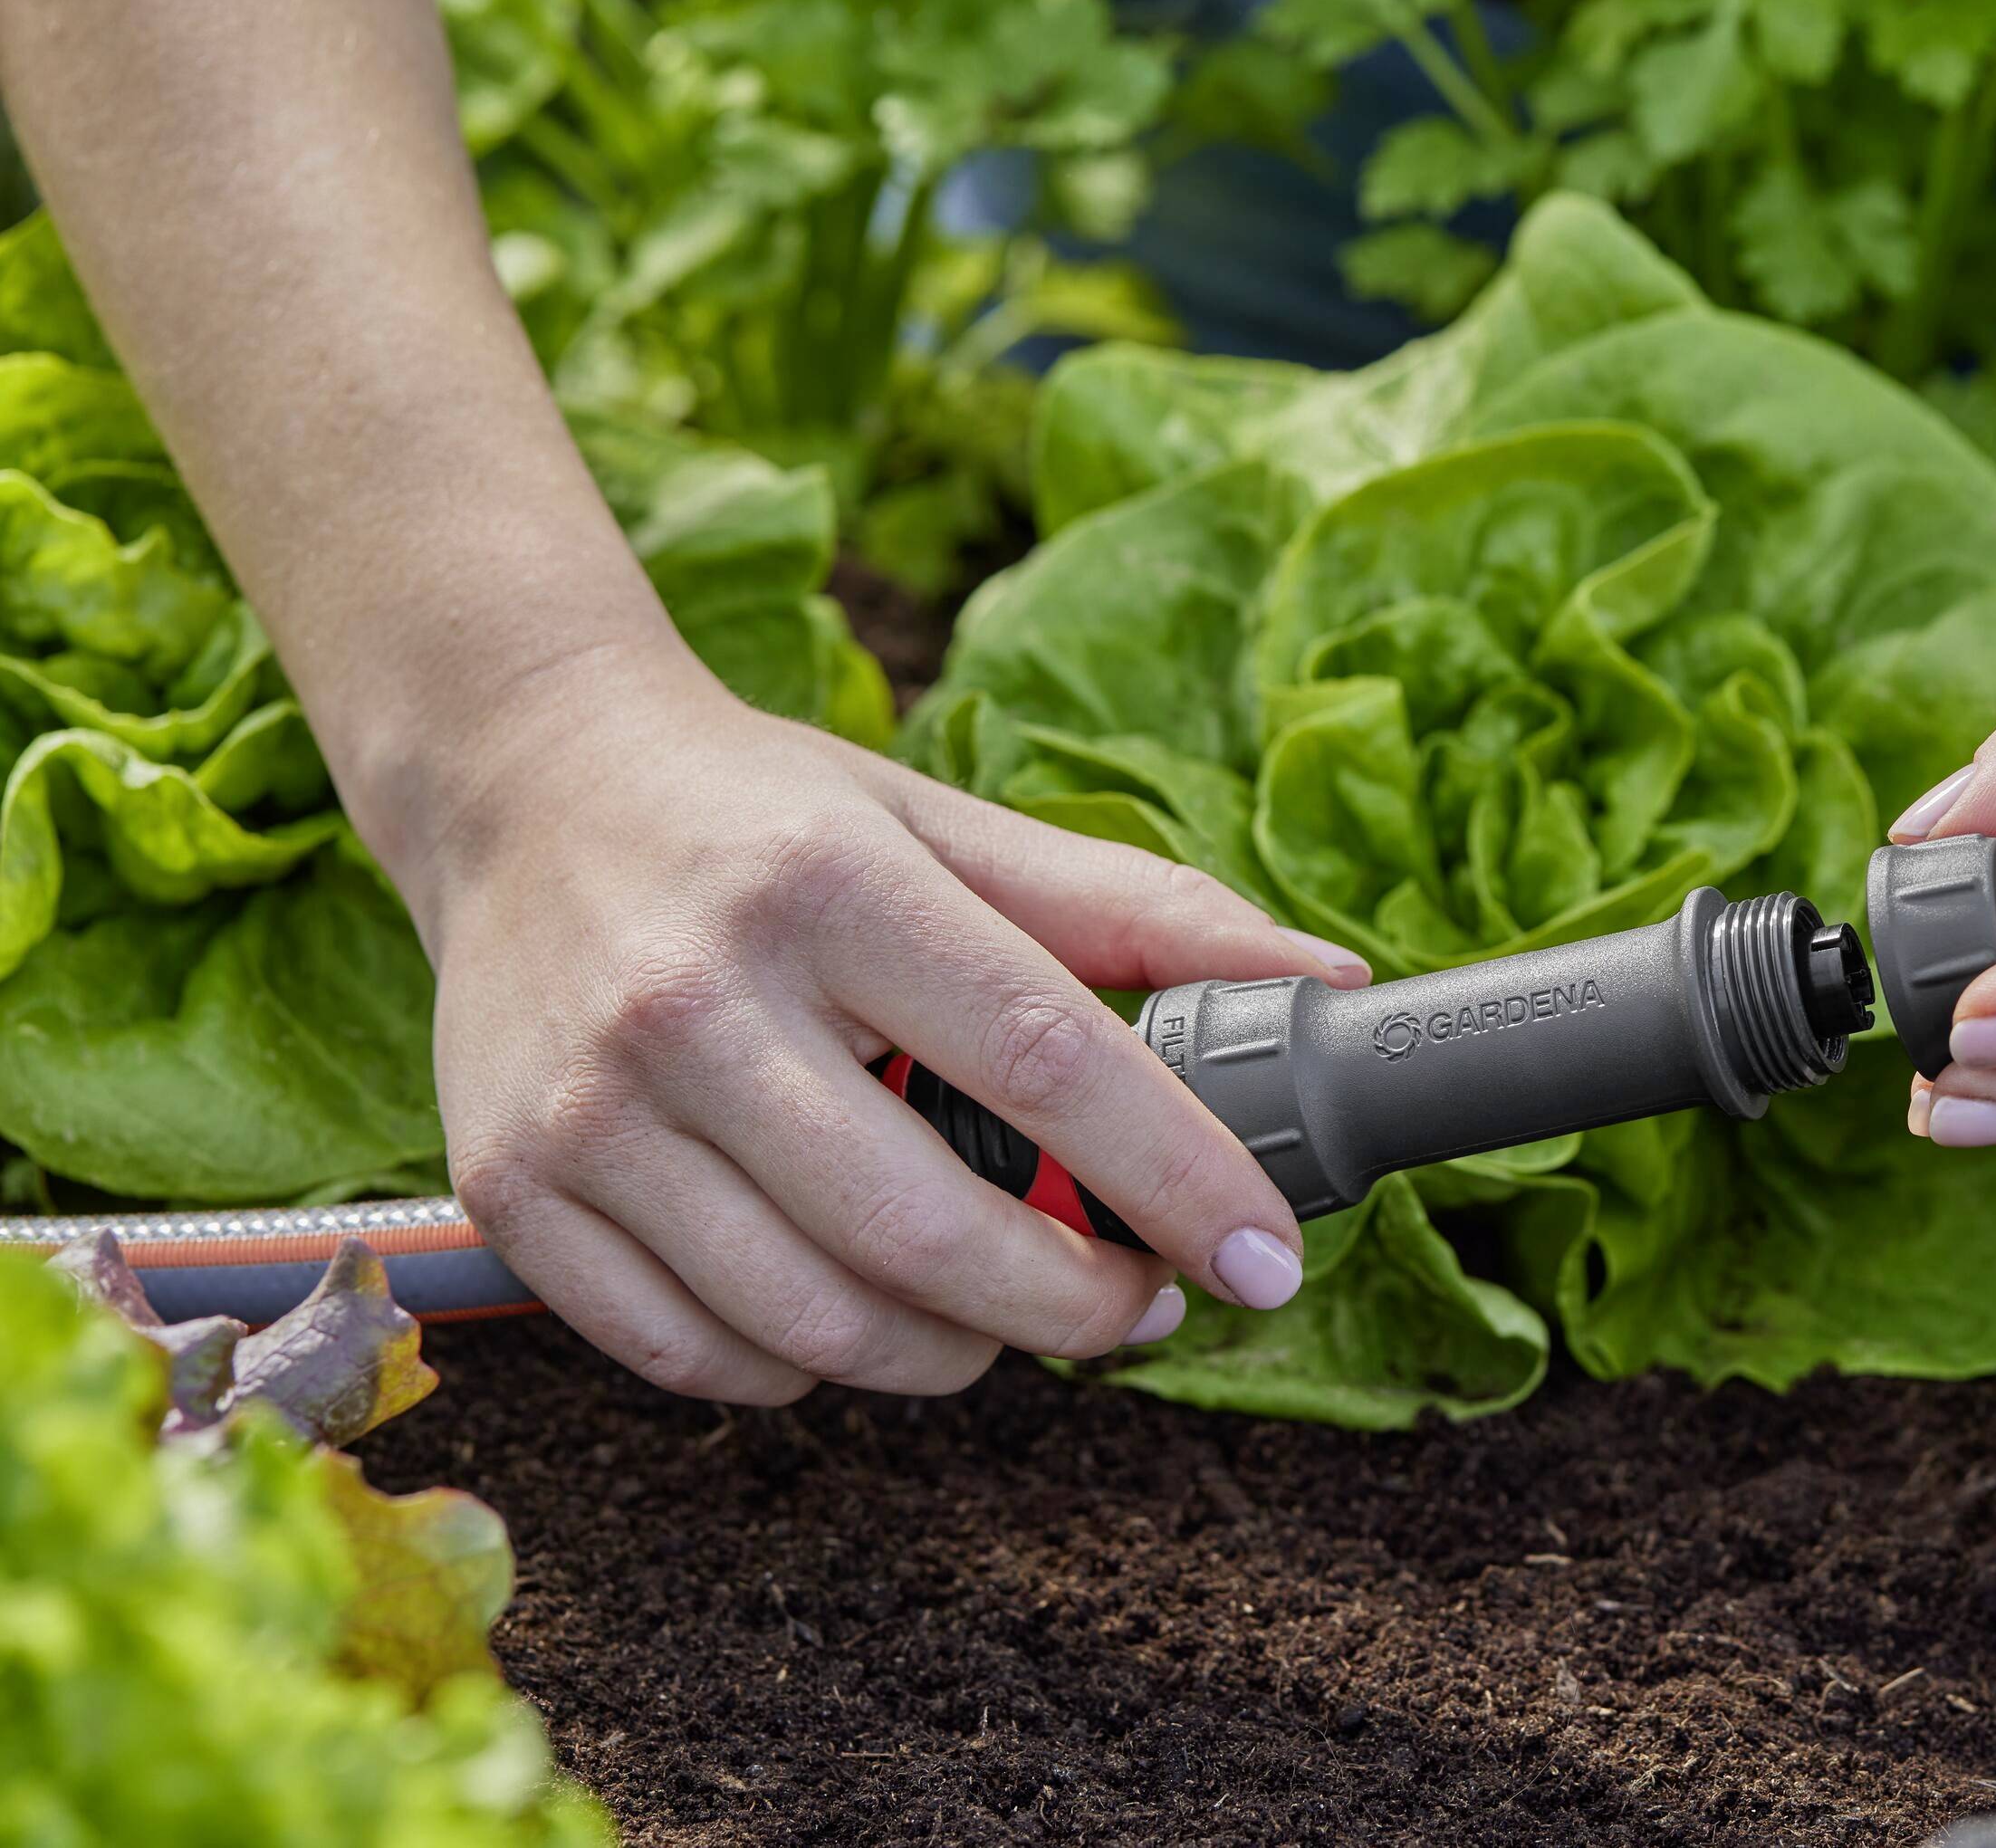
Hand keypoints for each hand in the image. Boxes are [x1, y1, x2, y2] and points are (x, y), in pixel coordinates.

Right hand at [372, 647, 1367, 1403]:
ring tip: (1006, 1308)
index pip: (1042, 1061)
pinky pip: (693, 1357)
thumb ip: (1139, 911)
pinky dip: (807, 1369)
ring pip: (814, 1324)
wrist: (519, 779)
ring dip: (954, 1354)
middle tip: (1139, 1304)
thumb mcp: (950, 825)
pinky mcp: (511, 1187)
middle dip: (1074, 1307)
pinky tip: (856, 1308)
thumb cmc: (768, 818)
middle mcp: (694, 996)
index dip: (1175, 1178)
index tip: (1263, 1257)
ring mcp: (587, 1104)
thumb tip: (1330, 984)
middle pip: (926, 1231)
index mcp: (828, 886)